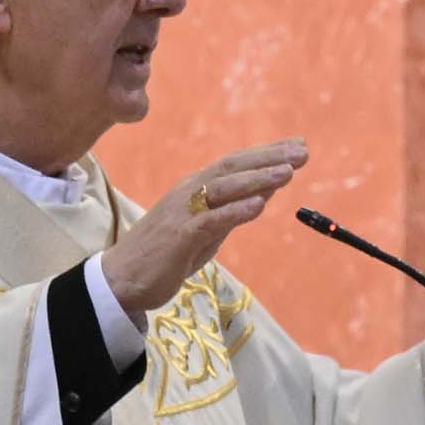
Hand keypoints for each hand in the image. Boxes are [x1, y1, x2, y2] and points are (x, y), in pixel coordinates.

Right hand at [102, 141, 306, 320]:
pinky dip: (235, 211)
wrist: (122, 280)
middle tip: (302, 151)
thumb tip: (266, 193)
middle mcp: (188, 193)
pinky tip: (259, 206)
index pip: (235, 164)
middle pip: (232, 168)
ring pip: (223, 188)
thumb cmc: (165, 255)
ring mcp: (182, 213)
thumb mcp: (207, 231)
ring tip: (288, 172)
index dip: (267, 152)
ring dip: (257, 179)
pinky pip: (210, 221)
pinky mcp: (178, 237)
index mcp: (195, 189)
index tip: (299, 144)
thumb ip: (232, 211)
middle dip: (269, 158)